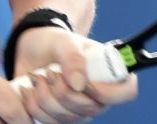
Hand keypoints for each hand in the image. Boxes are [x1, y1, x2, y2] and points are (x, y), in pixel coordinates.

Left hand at [13, 28, 138, 122]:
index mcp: (110, 73)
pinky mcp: (60, 117)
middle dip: (63, 90)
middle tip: (50, 70)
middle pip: (90, 109)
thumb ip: (73, 58)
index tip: (84, 82)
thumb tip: (79, 86)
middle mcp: (99, 96)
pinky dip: (34, 105)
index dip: (108, 92)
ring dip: (45, 97)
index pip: (126, 92)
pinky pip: (49, 122)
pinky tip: (29, 88)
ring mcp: (80, 110)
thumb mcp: (64, 41)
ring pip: (66, 118)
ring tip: (38, 76)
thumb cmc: (55, 42)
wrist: (33, 49)